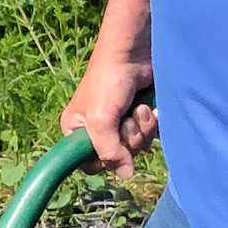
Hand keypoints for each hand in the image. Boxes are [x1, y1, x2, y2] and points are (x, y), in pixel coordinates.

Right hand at [63, 51, 158, 176]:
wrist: (133, 53)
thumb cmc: (108, 82)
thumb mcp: (100, 120)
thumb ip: (109, 151)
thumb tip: (126, 175)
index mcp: (76, 130)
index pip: (89, 163)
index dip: (104, 160)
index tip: (112, 145)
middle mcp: (97, 129)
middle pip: (117, 157)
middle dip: (128, 139)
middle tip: (127, 119)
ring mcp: (120, 122)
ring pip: (136, 146)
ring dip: (141, 128)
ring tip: (139, 108)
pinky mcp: (139, 115)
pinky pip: (149, 134)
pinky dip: (151, 122)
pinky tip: (148, 106)